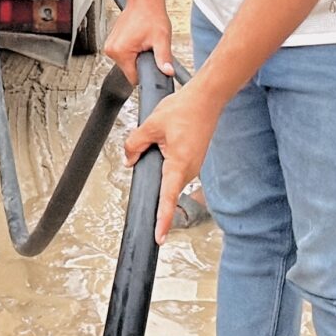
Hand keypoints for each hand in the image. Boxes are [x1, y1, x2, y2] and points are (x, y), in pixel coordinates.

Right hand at [104, 0, 175, 86]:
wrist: (144, 0)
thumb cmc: (151, 15)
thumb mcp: (161, 39)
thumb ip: (164, 58)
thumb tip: (168, 72)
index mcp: (120, 51)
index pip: (133, 78)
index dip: (146, 72)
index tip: (151, 61)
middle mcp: (112, 49)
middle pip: (129, 70)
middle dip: (141, 62)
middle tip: (149, 47)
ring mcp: (110, 46)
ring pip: (127, 63)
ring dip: (137, 57)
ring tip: (143, 41)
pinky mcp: (112, 42)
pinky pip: (124, 55)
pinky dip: (132, 51)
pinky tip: (139, 40)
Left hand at [123, 84, 220, 243]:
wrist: (207, 98)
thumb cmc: (185, 108)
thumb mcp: (152, 125)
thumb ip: (135, 144)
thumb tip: (128, 159)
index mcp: (179, 164)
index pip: (168, 198)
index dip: (162, 220)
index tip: (159, 237)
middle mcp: (189, 169)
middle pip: (168, 190)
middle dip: (156, 193)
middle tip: (148, 193)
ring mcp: (193, 165)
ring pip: (171, 179)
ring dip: (161, 173)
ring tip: (160, 149)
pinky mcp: (194, 159)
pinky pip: (177, 170)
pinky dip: (167, 166)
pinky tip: (163, 148)